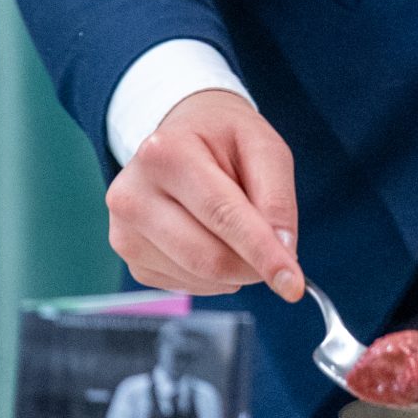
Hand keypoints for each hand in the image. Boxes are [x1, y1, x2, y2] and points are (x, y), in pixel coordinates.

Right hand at [106, 89, 303, 301]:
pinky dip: (213, 276)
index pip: (222, 215)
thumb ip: (277, 198)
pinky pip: (184, 285)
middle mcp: (133, 194)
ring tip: (235, 228)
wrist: (184, 132)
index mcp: (166, 153)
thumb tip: (283, 253)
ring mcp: (124, 230)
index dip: (262, 253)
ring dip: (234, 270)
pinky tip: (211, 239)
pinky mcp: (129, 256)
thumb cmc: (224, 137)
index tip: (293, 284)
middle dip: (253, 266)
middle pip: (207, 256)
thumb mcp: (263, 146)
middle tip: (277, 255)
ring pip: (198, 277)